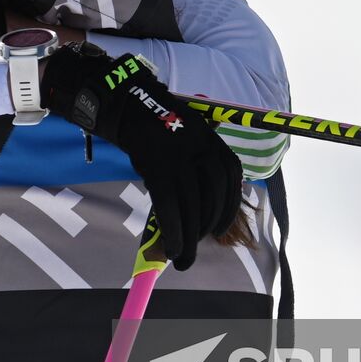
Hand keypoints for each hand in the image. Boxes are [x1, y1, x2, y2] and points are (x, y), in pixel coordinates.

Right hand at [41, 42, 240, 269]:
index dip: (228, 209)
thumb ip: (201, 167)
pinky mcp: (156, 165)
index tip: (221, 230)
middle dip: (206, 228)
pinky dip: (172, 230)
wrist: (129, 105)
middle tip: (195, 250)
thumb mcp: (191, 139)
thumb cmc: (160, 128)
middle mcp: (201, 148)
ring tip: (182, 256)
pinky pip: (168, 204)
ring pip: (191, 205)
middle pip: (212, 196)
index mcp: (214, 141)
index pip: (231, 180)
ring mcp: (178, 156)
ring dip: (189, 237)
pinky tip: (171, 246)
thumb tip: (204, 212)